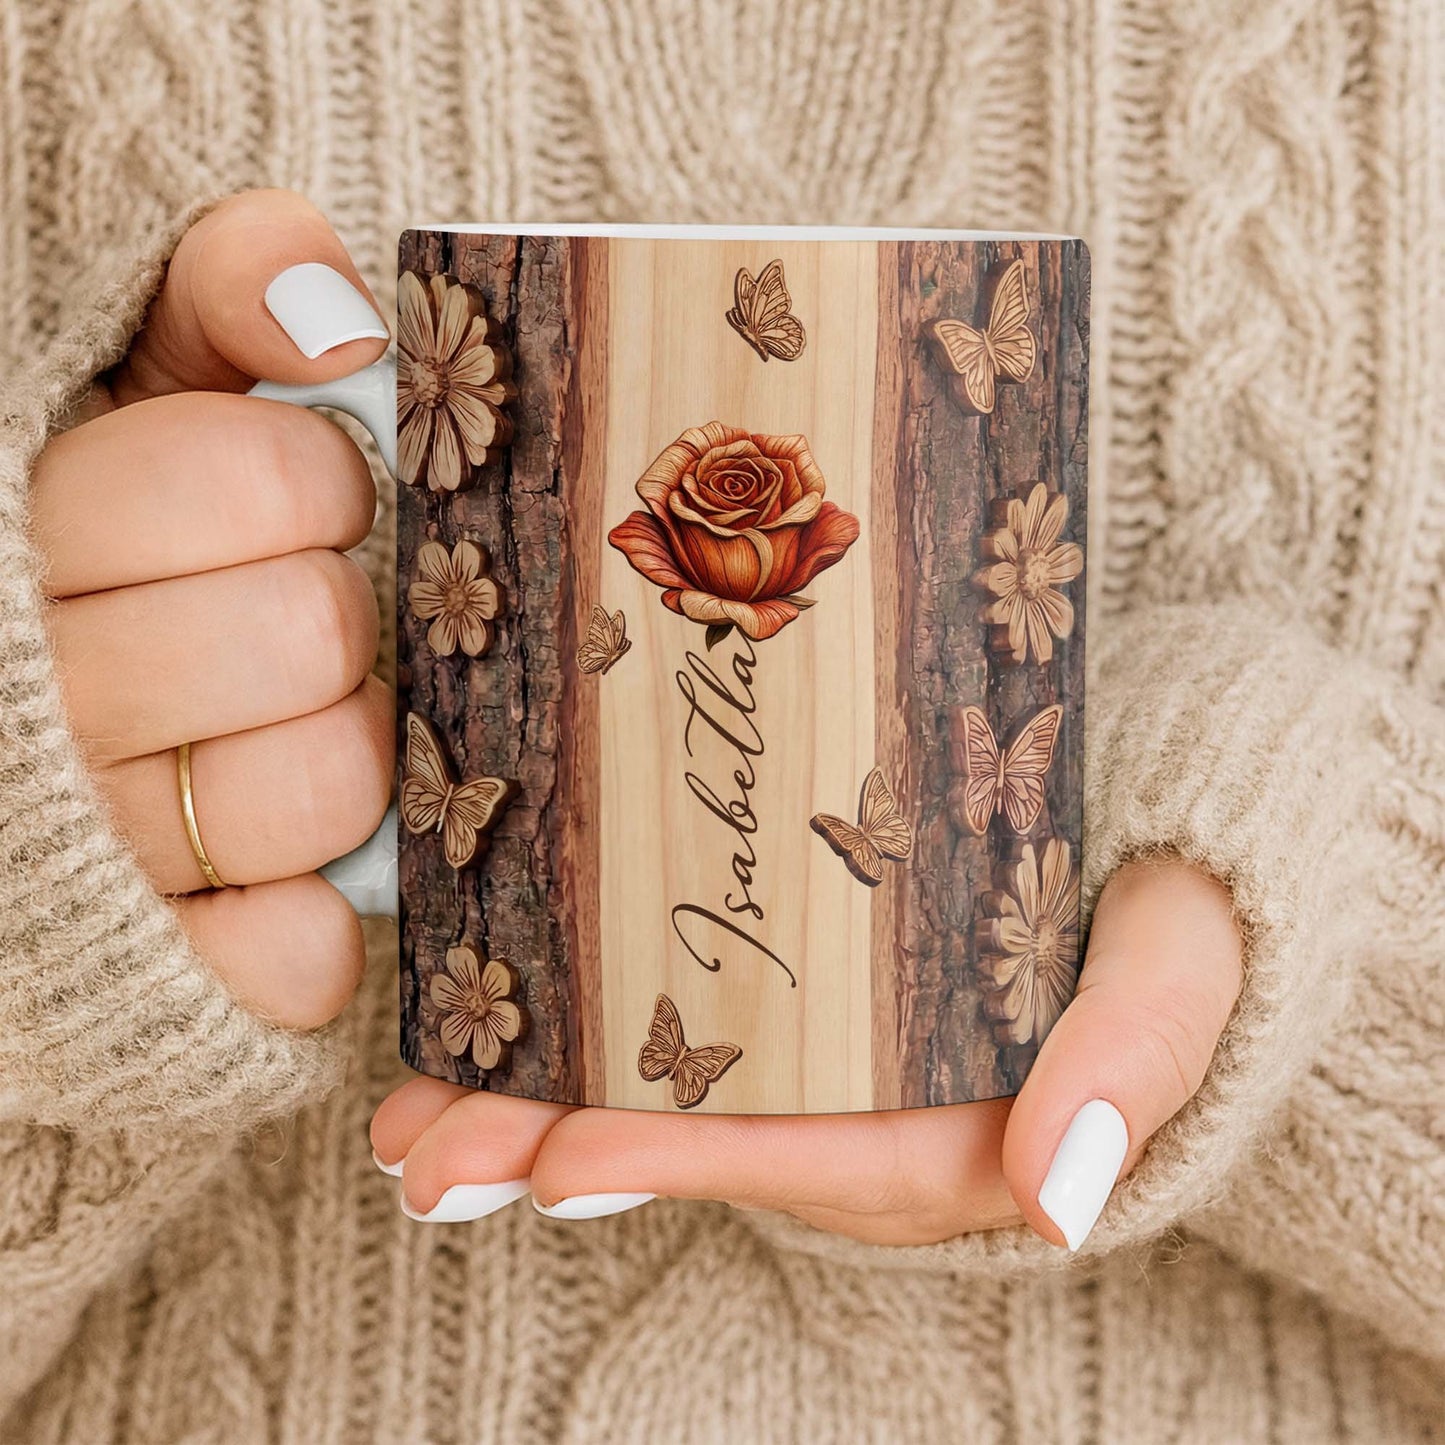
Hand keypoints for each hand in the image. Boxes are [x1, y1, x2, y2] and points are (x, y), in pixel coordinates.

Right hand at [32, 188, 391, 1029]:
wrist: (22, 704)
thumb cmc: (105, 526)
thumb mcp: (140, 373)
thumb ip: (216, 297)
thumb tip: (337, 315)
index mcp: (33, 526)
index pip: (262, 480)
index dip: (317, 480)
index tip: (302, 494)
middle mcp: (38, 696)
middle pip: (307, 636)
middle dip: (337, 613)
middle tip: (305, 617)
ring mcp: (87, 844)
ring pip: (320, 790)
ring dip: (344, 751)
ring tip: (291, 726)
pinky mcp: (154, 967)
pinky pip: (285, 960)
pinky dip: (308, 927)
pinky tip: (289, 881)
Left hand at [372, 857, 1242, 1248]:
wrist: (1172, 838)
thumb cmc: (1184, 900)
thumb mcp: (1178, 970)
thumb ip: (1131, 1064)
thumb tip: (1061, 1194)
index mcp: (959, 1129)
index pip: (803, 1156)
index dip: (678, 1161)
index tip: (560, 1163)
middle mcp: (875, 1106)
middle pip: (704, 1140)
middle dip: (558, 1147)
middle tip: (425, 1154)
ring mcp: (830, 1049)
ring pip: (672, 1088)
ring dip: (537, 1099)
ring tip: (412, 1107)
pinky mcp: (804, 985)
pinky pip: (686, 1022)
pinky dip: (584, 1023)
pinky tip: (494, 1009)